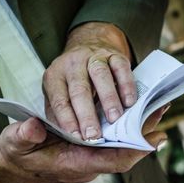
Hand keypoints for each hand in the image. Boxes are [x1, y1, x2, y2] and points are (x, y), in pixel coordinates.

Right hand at [0, 106, 167, 182]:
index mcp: (73, 163)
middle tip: (161, 109)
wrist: (15, 167)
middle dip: (143, 132)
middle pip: (123, 151)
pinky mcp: (86, 150)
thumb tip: (33, 126)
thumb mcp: (15, 143)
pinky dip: (125, 127)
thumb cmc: (18, 156)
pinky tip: (133, 112)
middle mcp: (86, 162)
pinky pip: (113, 141)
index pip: (110, 161)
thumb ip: (24, 136)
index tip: (154, 139)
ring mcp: (88, 156)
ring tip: (155, 106)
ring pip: (120, 145)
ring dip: (138, 127)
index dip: (134, 151)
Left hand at [43, 22, 136, 139]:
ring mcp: (93, 57)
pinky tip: (129, 102)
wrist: (88, 44)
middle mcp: (72, 64)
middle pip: (79, 90)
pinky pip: (120, 68)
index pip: (59, 100)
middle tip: (94, 135)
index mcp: (54, 76)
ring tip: (114, 119)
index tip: (77, 138)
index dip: (67, 120)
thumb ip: (59, 113)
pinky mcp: (113, 54)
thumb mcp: (57, 92)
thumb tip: (70, 136)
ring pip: (100, 76)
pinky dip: (126, 85)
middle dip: (87, 115)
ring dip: (108, 99)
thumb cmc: (71, 79)